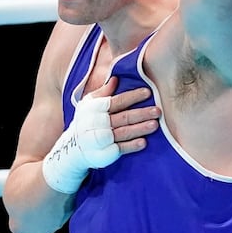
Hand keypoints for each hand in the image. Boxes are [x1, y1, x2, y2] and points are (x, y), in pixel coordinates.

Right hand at [41, 77, 159, 193]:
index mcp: (93, 109)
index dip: (131, 97)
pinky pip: (119, 149)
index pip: (115, 101)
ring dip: (139, 129)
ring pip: (122, 133)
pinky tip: (143, 142)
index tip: (147, 92)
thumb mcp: (89, 104)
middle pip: (121, 117)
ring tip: (155, 124)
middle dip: (140, 114)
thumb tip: (116, 78)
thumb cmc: (86, 121)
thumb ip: (103, 92)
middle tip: (158, 110)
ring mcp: (99, 140)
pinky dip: (131, 146)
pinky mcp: (103, 154)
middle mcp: (95, 124)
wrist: (73, 148)